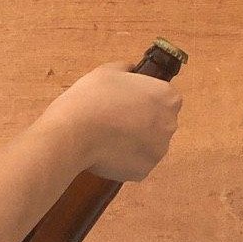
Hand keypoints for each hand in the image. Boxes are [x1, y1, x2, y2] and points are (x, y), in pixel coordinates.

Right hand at [38, 62, 182, 180]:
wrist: (72, 134)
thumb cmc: (90, 98)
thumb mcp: (108, 71)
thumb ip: (126, 70)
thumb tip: (131, 70)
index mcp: (168, 98)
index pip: (165, 99)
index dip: (145, 100)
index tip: (127, 102)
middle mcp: (170, 124)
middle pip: (159, 123)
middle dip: (142, 122)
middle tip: (114, 120)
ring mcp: (159, 150)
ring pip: (148, 145)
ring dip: (134, 142)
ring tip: (107, 137)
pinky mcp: (145, 170)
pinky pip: (136, 163)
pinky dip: (124, 161)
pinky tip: (106, 153)